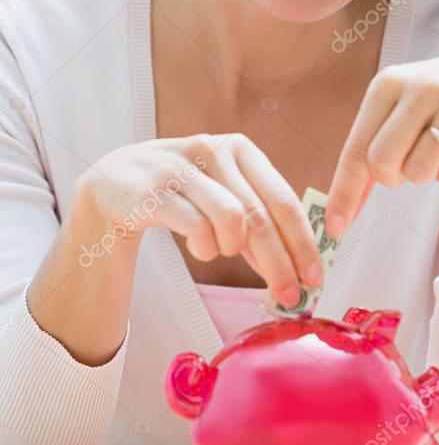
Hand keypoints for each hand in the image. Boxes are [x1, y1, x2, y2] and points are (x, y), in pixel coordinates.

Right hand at [77, 133, 323, 308]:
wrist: (116, 182)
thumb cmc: (183, 192)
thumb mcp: (224, 191)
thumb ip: (258, 217)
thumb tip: (299, 264)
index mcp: (240, 149)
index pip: (283, 198)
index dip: (303, 240)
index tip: (316, 275)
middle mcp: (213, 150)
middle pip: (260, 215)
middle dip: (280, 262)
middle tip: (289, 295)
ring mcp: (180, 167)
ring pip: (231, 220)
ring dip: (232, 249)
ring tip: (221, 250)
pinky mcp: (152, 190)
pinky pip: (196, 229)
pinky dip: (205, 248)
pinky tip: (199, 246)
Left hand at [325, 56, 438, 238]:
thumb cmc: (434, 108)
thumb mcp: (396, 113)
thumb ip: (365, 156)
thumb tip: (336, 217)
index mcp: (389, 82)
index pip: (357, 148)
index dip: (343, 192)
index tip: (335, 228)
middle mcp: (423, 86)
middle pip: (382, 163)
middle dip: (391, 178)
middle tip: (407, 164)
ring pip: (419, 174)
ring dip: (426, 173)